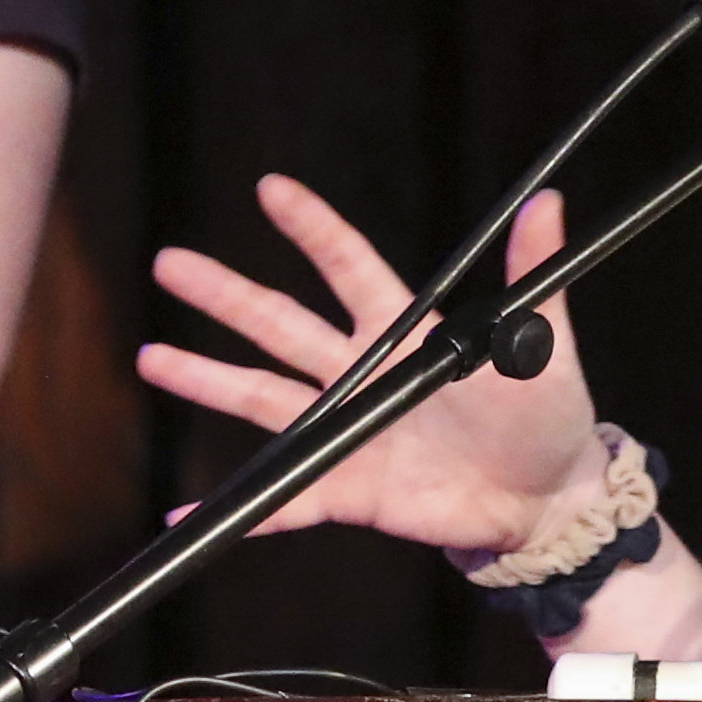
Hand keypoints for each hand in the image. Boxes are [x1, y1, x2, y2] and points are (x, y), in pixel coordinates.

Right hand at [137, 177, 612, 560]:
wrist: (546, 499)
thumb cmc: (546, 414)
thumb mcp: (540, 342)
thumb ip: (532, 277)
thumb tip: (549, 205)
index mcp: (404, 331)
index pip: (347, 266)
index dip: (311, 228)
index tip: (271, 190)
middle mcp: (364, 374)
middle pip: (280, 324)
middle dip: (225, 294)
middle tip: (170, 264)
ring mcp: (350, 430)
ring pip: (263, 398)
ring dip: (207, 380)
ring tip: (151, 358)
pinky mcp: (348, 488)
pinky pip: (285, 498)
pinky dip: (243, 508)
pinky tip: (188, 511)